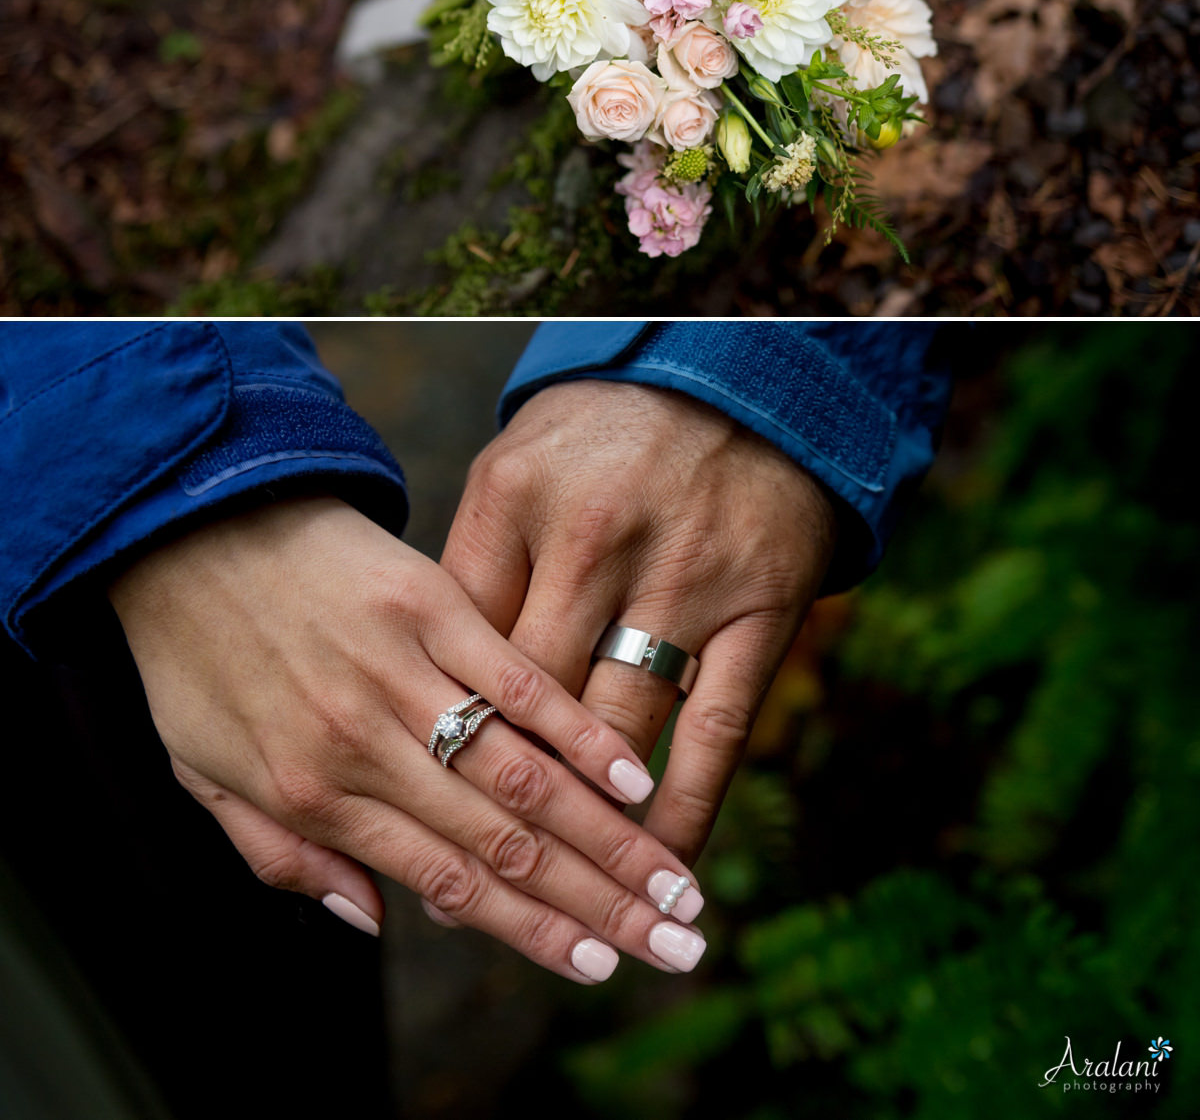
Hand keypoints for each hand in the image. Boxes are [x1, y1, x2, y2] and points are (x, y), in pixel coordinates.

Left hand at [108, 496, 707, 981]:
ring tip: (677, 881)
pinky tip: (634, 773)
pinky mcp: (430, 602)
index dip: (532, 932)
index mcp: (315, 794)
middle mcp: (368, 744)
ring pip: (525, 772)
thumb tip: (370, 923)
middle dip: (600, 901)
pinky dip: (579, 730)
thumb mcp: (204, 774)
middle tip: (677, 944)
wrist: (186, 525)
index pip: (449, 880)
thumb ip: (284, 856)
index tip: (604, 966)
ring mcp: (405, 670)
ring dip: (610, 835)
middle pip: (505, 839)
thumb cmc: (193, 655)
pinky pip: (517, 678)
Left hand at [442, 382, 837, 864]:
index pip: (459, 650)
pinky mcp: (759, 608)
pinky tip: (663, 865)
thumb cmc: (602, 438)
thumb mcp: (514, 471)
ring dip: (587, 829)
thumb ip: (467, 572)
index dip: (432, 737)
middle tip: (465, 885)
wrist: (739, 381)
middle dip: (494, 805)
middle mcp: (592, 539)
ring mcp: (681, 577)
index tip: (409, 813)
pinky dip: (688, 807)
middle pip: (528, 704)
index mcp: (514, 500)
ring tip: (558, 905)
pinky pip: (719, 731)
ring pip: (617, 733)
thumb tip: (425, 698)